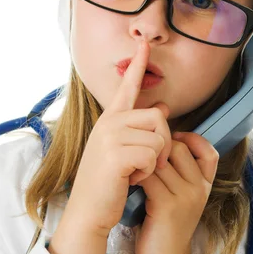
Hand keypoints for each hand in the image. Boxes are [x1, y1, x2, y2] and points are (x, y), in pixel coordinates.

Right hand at [64, 39, 171, 236]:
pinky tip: (131, 179)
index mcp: (110, 119)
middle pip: (158, 117)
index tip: (144, 43)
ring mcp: (110, 136)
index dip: (137, 64)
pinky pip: (151, 155)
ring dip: (155, 160)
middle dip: (162, 143)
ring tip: (136, 171)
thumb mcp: (124, 151)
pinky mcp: (115, 153)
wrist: (88, 211)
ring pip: (158, 137)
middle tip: (148, 162)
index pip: (127, 86)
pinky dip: (148, 172)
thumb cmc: (107, 182)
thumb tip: (164, 107)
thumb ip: (140, 128)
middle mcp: (109, 122)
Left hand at [133, 131, 218, 253]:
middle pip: (178, 148)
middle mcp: (199, 188)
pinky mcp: (166, 205)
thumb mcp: (181, 198)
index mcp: (206, 185)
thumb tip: (159, 142)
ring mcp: (185, 196)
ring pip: (160, 160)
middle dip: (157, 148)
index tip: (171, 141)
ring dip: (142, 161)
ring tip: (132, 168)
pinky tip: (129, 181)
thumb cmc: (166, 226)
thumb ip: (178, 173)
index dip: (192, 139)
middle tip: (141, 157)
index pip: (209, 151)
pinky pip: (149, 176)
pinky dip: (136, 174)